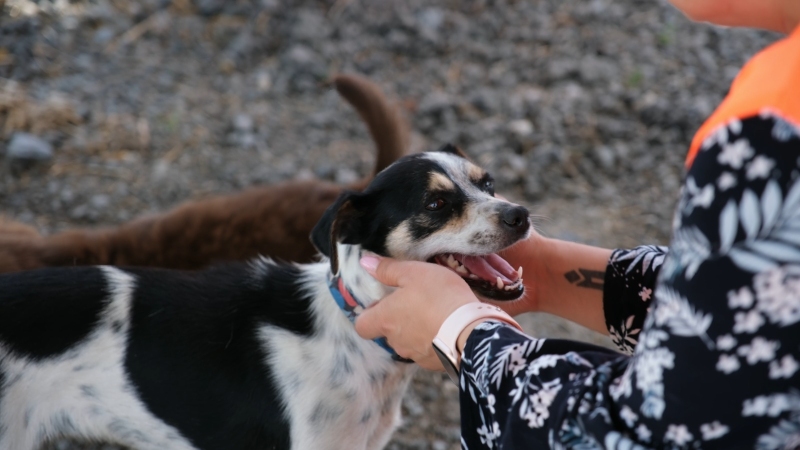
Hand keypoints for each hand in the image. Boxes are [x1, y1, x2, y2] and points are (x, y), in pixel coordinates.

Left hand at [354, 254, 478, 370]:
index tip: (380, 304)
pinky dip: (433, 341)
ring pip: (407, 343)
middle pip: (387, 333)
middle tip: (413, 303)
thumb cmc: (439, 297)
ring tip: (433, 314)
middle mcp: (396, 341)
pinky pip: (427, 351)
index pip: (361, 326)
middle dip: (396, 320)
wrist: (471, 330)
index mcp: (385, 320)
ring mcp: (415, 355)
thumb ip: (388, 269)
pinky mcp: (434, 363)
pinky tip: (446, 328)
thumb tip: (365, 263)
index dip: (368, 315)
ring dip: (415, 331)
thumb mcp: (414, 273)